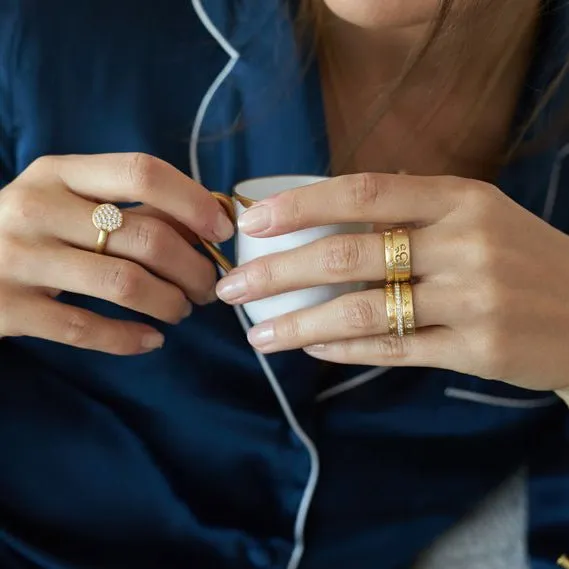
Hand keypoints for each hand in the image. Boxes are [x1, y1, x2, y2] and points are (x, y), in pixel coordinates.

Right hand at [0, 153, 233, 354]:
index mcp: (59, 172)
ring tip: (183, 310)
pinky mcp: (10, 308)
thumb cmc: (30, 228)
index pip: (142, 172)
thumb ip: (128, 204)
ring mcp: (19, 259)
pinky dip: (131, 338)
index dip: (194, 202)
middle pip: (147, 238)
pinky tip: (152, 339)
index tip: (222, 231)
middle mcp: (37, 208)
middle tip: (208, 287)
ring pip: (126, 285)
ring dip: (171, 303)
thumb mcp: (68, 199)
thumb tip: (205, 221)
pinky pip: (88, 329)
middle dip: (195, 269)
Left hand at [216, 173, 568, 390]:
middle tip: (232, 290)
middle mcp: (464, 244)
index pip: (362, 193)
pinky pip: (391, 349)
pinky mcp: (474, 348)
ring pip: (360, 312)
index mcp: (459, 199)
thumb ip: (413, 205)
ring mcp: (471, 299)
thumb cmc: (520, 256)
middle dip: (278, 274)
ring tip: (257, 336)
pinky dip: (342, 349)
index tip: (251, 222)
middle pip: (347, 256)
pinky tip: (309, 348)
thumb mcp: (478, 213)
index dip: (300, 206)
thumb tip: (333, 204)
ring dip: (299, 325)